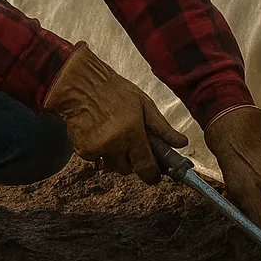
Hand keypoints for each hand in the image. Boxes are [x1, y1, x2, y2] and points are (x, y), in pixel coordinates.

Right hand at [43, 42, 187, 184]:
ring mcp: (98, 148)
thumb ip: (162, 127)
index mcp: (133, 131)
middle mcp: (115, 143)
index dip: (153, 175)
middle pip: (129, 170)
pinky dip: (100, 152)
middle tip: (131, 144)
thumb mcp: (143, 104)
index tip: (155, 175)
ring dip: (116, 157)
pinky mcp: (83, 150)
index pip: (146, 167)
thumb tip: (181, 143)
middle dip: (133, 162)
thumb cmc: (113, 91)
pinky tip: (99, 133)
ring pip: (112, 166)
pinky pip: (97, 160)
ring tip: (114, 134)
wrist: (79, 84)